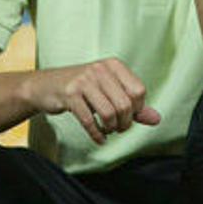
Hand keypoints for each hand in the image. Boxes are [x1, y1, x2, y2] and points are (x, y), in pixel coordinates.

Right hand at [22, 58, 161, 144]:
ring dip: (111, 129)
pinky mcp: (69, 94)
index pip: (138, 91)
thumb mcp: (109, 91)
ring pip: (109, 113)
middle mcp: (100, 69)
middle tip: (118, 128)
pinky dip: (97, 134)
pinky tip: (99, 138)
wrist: (45, 86)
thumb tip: (157, 119)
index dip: (137, 109)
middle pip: (125, 104)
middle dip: (124, 123)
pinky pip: (89, 120)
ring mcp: (84, 80)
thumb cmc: (82, 89)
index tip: (129, 116)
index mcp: (114, 65)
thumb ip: (133, 105)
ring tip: (108, 130)